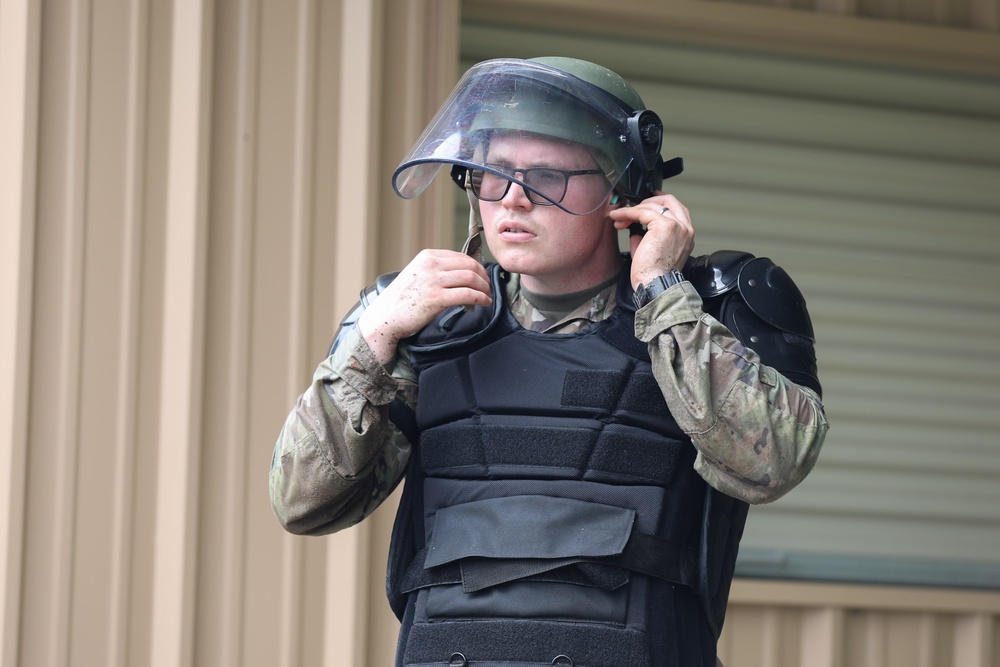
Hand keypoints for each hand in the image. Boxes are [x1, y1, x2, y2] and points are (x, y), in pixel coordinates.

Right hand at [358, 249, 491, 363]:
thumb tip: (462, 275)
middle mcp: (430, 265)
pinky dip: (480, 298)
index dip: (476, 266)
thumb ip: (436, 271)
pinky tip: (484, 303)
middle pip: (469, 265)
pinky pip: (467, 294)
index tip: (482, 277)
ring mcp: (433, 280)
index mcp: (427, 257)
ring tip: (487, 296)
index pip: (461, 256)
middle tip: (488, 287)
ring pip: (470, 278)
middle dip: (483, 277)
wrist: (384, 318)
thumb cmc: (401, 300)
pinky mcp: (436, 298)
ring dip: (484, 288)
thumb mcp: (417, 275)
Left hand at [609, 192, 693, 289]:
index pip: (676, 209)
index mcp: (686, 235)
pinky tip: (618, 217)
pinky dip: (628, 212)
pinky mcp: (664, 225)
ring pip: (653, 206)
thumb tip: (635, 231)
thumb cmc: (654, 275)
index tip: (644, 203)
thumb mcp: (654, 252)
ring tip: (618, 218)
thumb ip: (647, 238)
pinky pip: (642, 212)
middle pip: (669, 200)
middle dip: (648, 200)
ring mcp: (677, 225)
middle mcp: (685, 228)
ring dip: (632, 209)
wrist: (656, 285)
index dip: (658, 203)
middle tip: (632, 207)